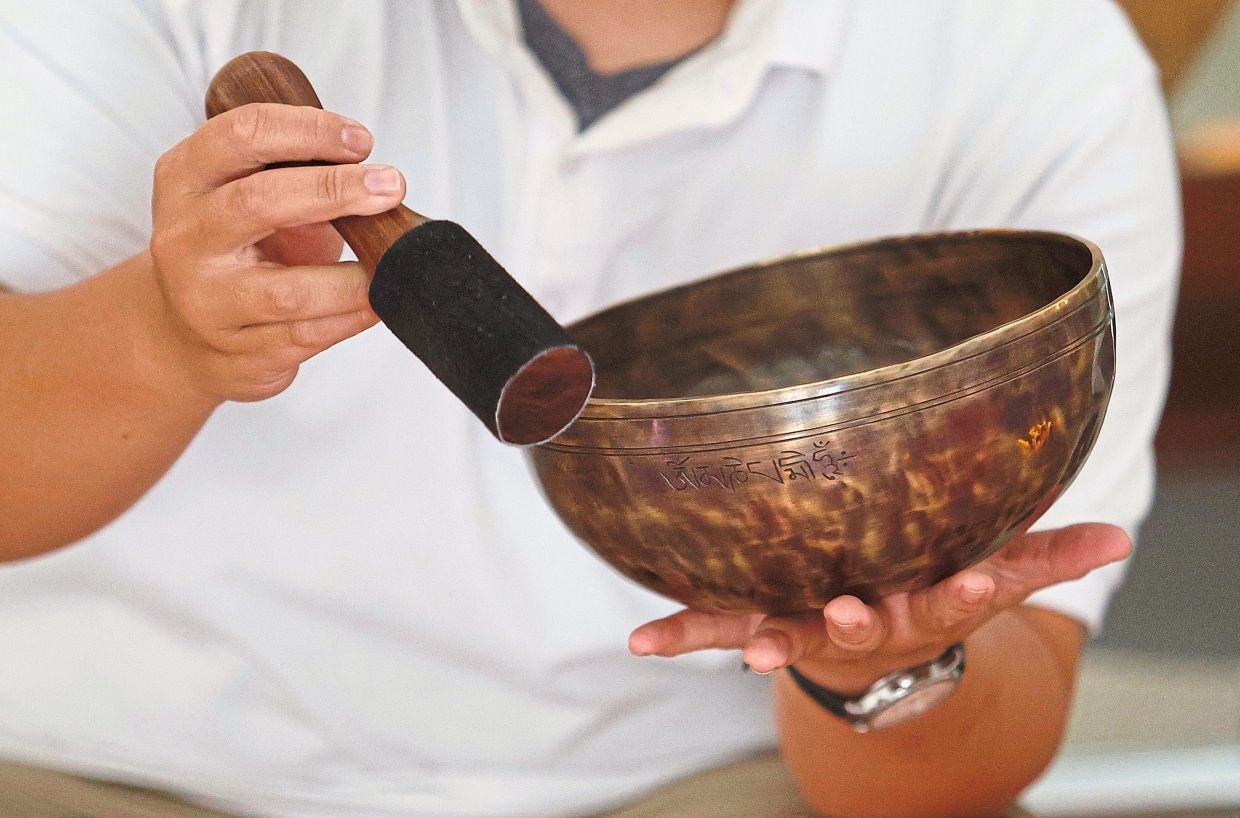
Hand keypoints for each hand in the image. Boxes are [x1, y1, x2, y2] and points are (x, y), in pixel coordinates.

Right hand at [147, 102, 406, 401]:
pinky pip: (309, 335)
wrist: (184, 336)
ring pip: (289, 291)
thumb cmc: (235, 253)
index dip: (307, 130)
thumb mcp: (246, 198)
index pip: (241, 136)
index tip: (361, 140)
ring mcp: (207, 301)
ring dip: (354, 277)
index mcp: (185, 180)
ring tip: (394, 260)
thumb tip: (374, 177)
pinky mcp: (238, 353)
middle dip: (335, 190)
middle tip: (389, 186)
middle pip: (259, 202)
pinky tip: (377, 300)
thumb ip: (294, 177)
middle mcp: (185, 239)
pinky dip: (353, 316)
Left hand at [629, 523, 1130, 693]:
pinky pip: (716, 625)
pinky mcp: (760, 621)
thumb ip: (1050, 553)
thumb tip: (1120, 538)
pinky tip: (640, 641)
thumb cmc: (934, 591)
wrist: (879, 648)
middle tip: (850, 612)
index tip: (979, 579)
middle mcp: (861, 623)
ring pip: (783, 633)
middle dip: (854, 620)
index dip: (967, 590)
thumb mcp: (997, 570)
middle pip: (859, 625)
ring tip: (752, 654)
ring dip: (766, 640)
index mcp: (920, 606)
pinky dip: (681, 633)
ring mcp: (806, 627)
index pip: (951, 600)